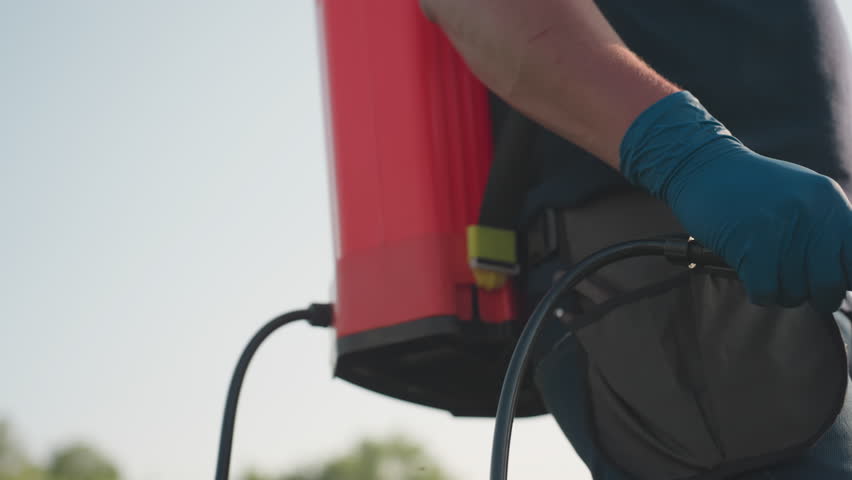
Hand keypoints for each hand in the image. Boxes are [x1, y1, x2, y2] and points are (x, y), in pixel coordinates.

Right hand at [621, 91, 851, 311]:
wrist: (703, 166)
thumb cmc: (750, 186)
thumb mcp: (801, 193)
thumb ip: (825, 225)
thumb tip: (844, 273)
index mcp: (829, 201)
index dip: (845, 278)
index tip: (828, 279)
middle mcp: (810, 215)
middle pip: (830, 285)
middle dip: (817, 296)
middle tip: (798, 287)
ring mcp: (779, 231)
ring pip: (795, 293)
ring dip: (780, 292)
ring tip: (767, 273)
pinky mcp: (749, 246)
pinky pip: (765, 293)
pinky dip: (758, 292)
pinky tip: (750, 275)